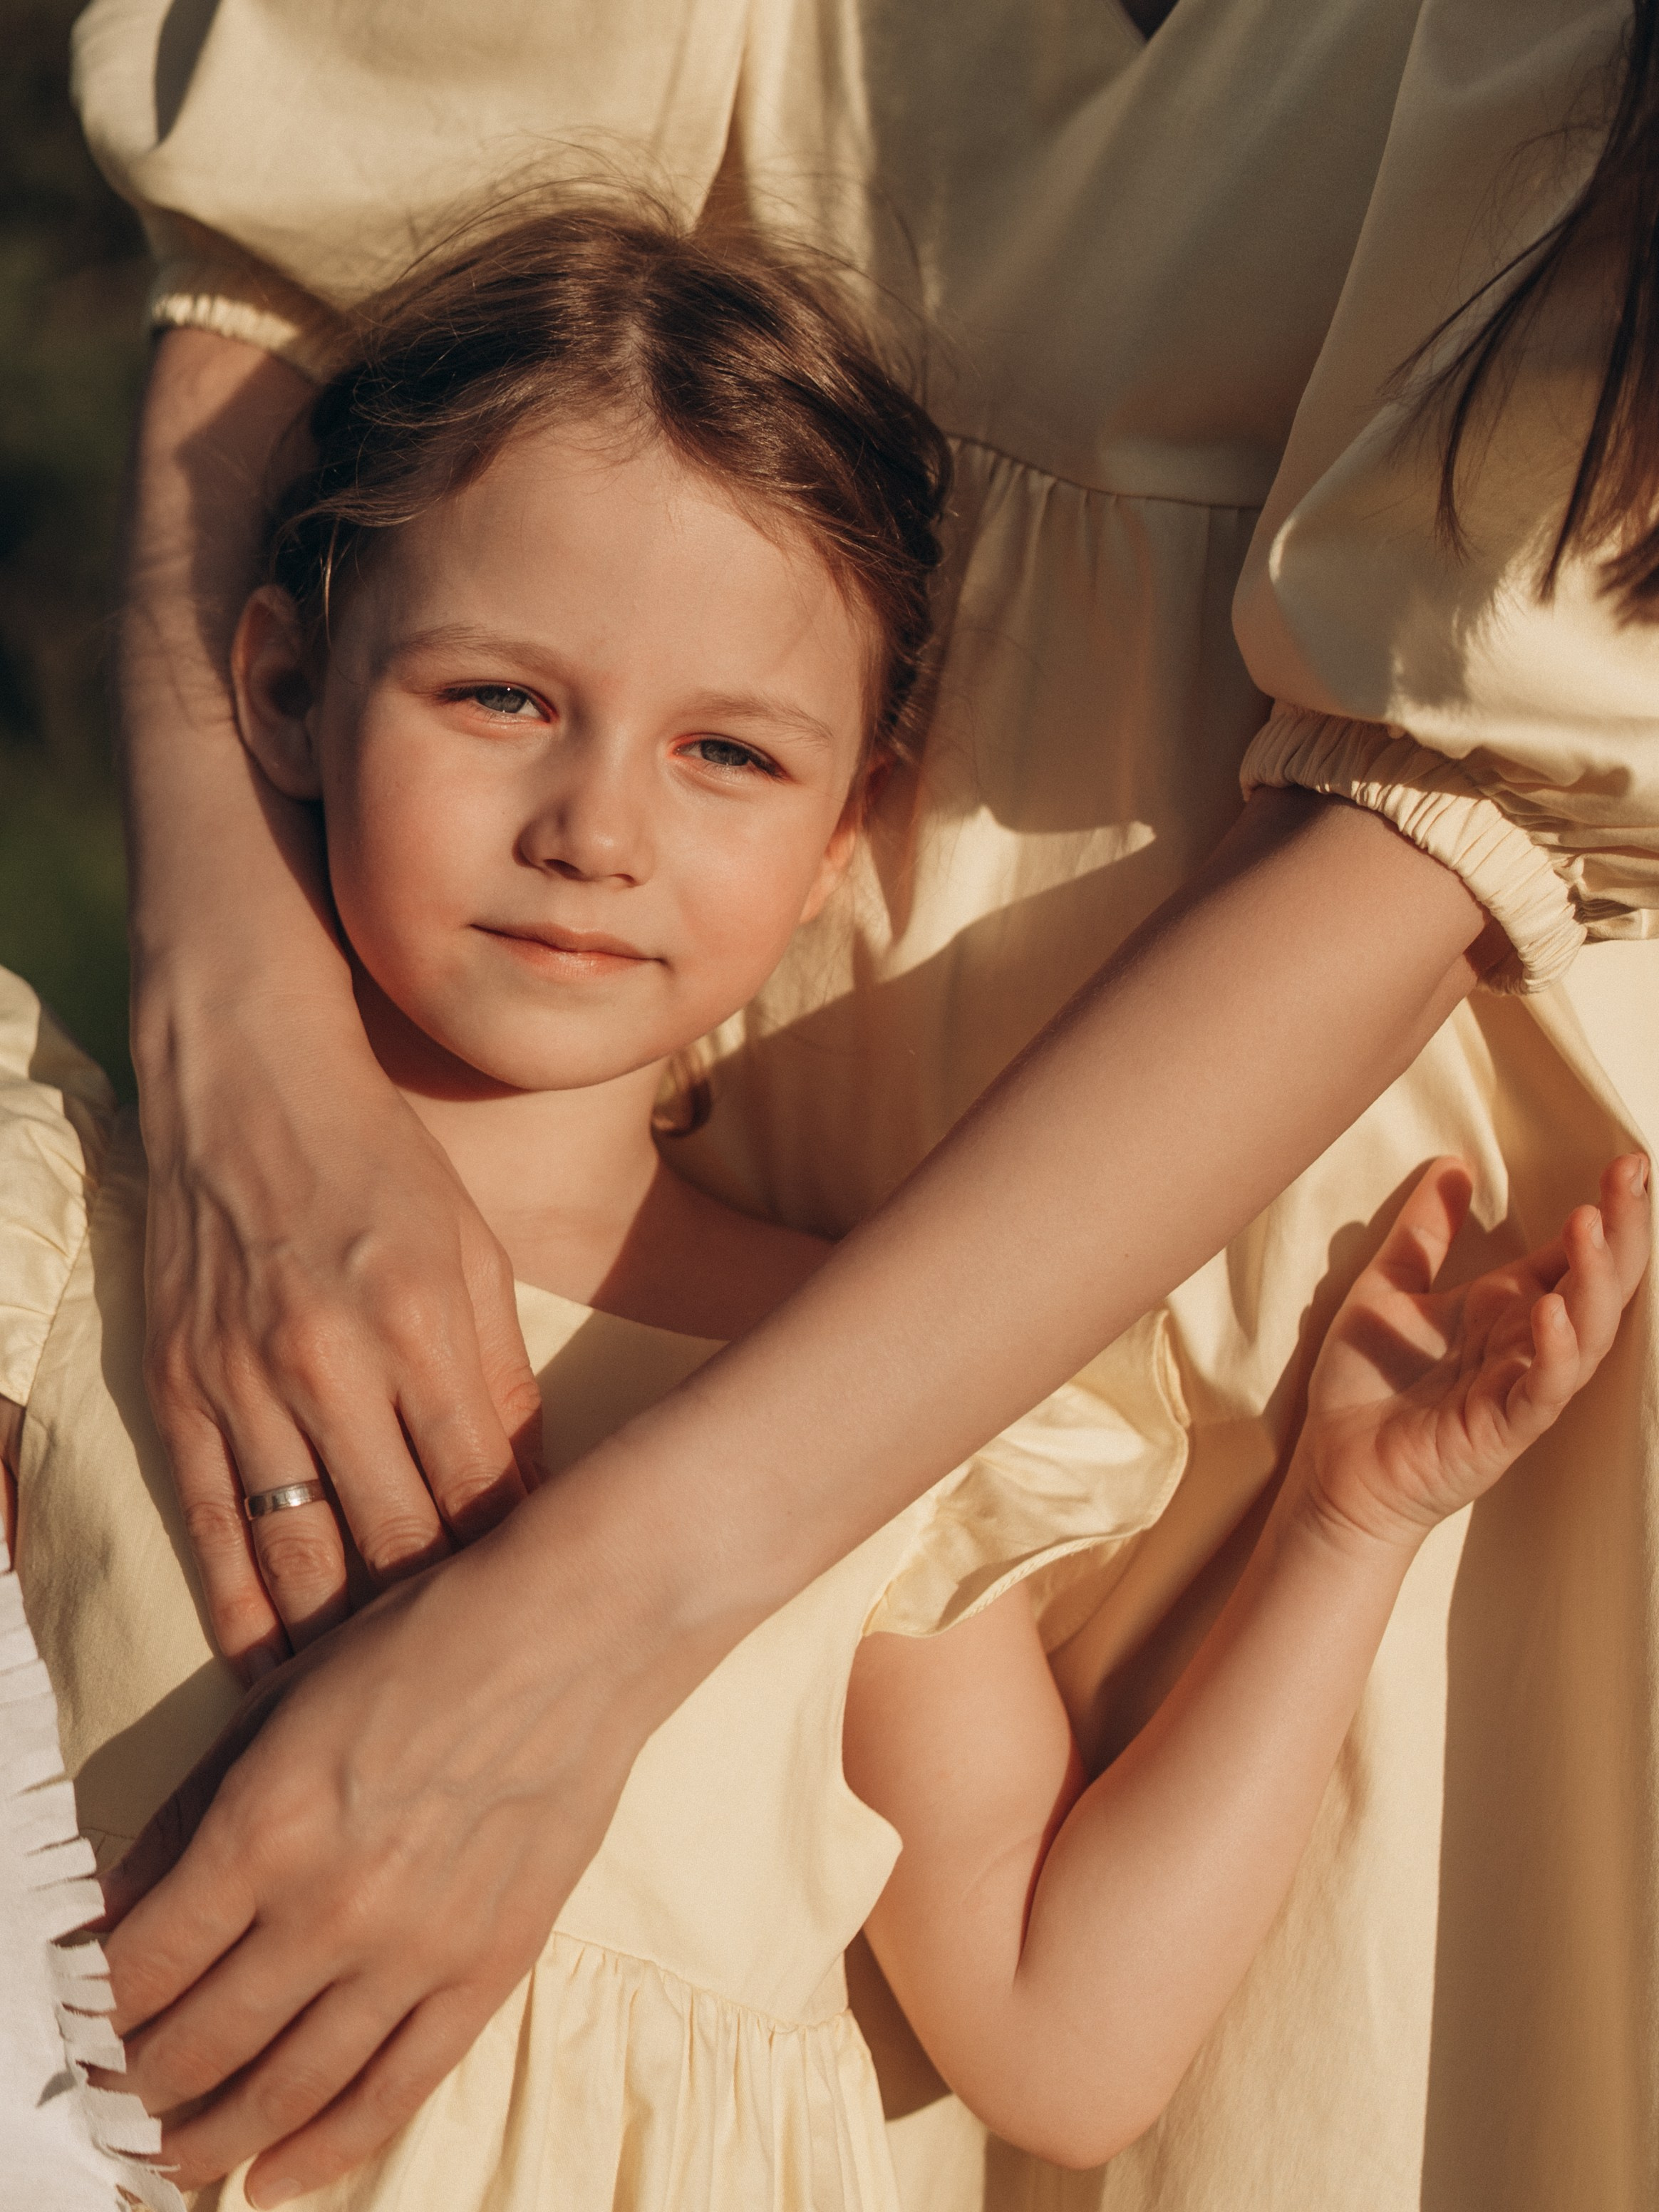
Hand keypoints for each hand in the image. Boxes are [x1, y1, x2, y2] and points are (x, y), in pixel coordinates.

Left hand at [99, 1498, 657, 2203]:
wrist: (573, 1635)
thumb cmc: (421, 1645)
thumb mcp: (277, 1703)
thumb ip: (191, 1811)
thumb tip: (116, 1906)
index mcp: (263, 1830)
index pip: (143, 1967)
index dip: (96, 2012)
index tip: (81, 2031)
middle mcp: (327, 1907)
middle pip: (199, 2043)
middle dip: (141, 2086)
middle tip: (116, 2103)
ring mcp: (413, 1950)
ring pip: (286, 2088)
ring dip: (213, 2138)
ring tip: (175, 2161)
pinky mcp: (487, 1969)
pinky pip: (394, 2091)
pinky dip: (326, 2151)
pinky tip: (276, 2178)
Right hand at [140, 996, 543, 1674]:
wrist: (247, 1089)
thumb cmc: (383, 1166)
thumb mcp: (473, 1252)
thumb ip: (499, 1377)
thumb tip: (532, 1492)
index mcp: (418, 1325)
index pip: (477, 1488)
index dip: (511, 1571)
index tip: (541, 1629)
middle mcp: (327, 1364)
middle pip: (394, 1538)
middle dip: (439, 1626)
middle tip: (475, 1695)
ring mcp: (241, 1383)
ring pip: (299, 1555)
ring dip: (340, 1649)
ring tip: (377, 1725)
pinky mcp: (177, 1392)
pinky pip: (213, 1527)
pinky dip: (241, 1610)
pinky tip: (269, 1677)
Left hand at [1295, 1152, 1649, 1548]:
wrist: (1334, 1467)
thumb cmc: (1363, 1384)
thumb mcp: (1388, 1288)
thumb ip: (1424, 1233)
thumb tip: (1454, 1164)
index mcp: (1507, 1308)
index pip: (1573, 1253)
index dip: (1605, 1210)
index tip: (1628, 1160)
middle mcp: (1527, 1343)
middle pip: (1596, 1282)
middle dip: (1621, 1229)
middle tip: (1631, 1173)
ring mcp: (1521, 1387)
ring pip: (1585, 1332)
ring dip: (1594, 1279)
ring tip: (1592, 1225)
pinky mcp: (1504, 1430)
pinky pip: (1543, 1390)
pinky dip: (1554, 1351)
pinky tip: (1550, 1310)